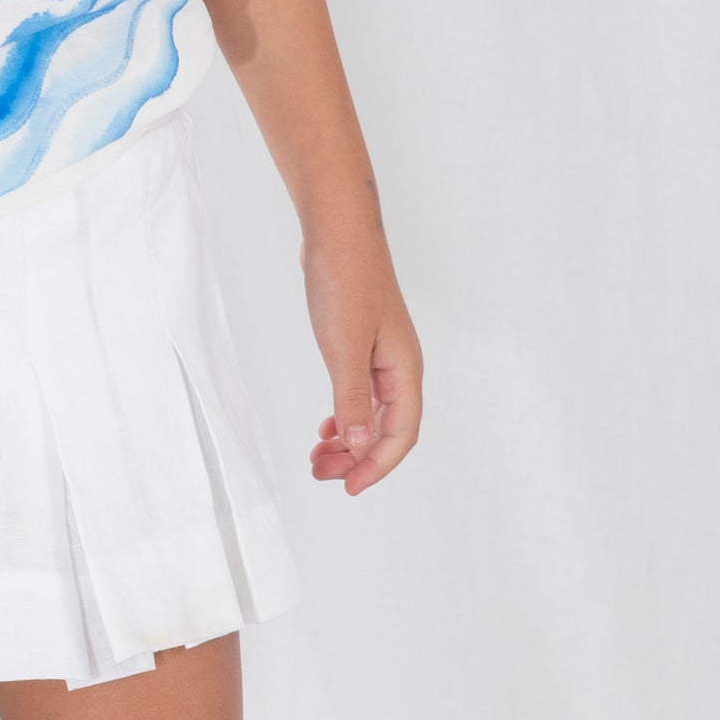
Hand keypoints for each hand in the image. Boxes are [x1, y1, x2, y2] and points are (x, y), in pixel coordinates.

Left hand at [301, 229, 422, 494]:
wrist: (337, 231)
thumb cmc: (345, 281)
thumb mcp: (344, 344)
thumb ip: (351, 396)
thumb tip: (357, 446)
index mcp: (404, 369)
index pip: (400, 433)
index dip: (377, 465)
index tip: (349, 488)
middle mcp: (398, 366)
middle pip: (386, 428)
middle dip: (356, 458)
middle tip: (320, 474)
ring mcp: (380, 354)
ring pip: (370, 412)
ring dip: (347, 439)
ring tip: (316, 457)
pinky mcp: (361, 342)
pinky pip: (358, 392)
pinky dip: (343, 414)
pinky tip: (325, 427)